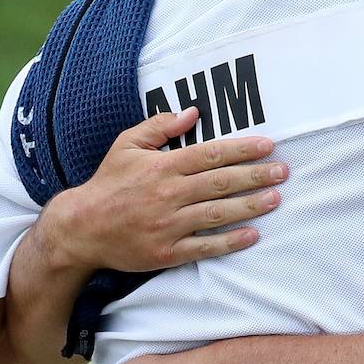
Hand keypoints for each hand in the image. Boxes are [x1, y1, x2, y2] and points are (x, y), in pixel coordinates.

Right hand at [48, 107, 287, 272]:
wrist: (80, 228)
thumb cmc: (108, 183)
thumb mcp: (126, 145)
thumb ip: (159, 126)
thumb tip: (192, 112)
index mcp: (162, 167)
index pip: (210, 154)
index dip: (242, 150)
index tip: (268, 146)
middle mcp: (168, 194)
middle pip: (220, 183)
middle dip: (255, 176)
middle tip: (283, 172)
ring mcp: (168, 225)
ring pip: (217, 214)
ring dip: (249, 206)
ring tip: (275, 199)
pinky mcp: (166, 251)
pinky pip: (204, 246)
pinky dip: (229, 241)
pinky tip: (252, 235)